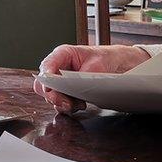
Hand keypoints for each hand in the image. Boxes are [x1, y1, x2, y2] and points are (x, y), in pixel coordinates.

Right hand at [33, 45, 149, 113]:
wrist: (118, 65)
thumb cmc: (106, 59)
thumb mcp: (97, 64)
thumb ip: (82, 74)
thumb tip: (73, 85)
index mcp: (63, 54)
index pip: (47, 66)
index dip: (45, 79)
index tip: (50, 89)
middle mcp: (58, 68)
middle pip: (43, 85)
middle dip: (53, 96)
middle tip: (66, 103)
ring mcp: (61, 81)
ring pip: (51, 97)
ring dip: (63, 103)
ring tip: (79, 103)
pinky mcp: (67, 92)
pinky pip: (61, 103)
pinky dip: (69, 107)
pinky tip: (81, 104)